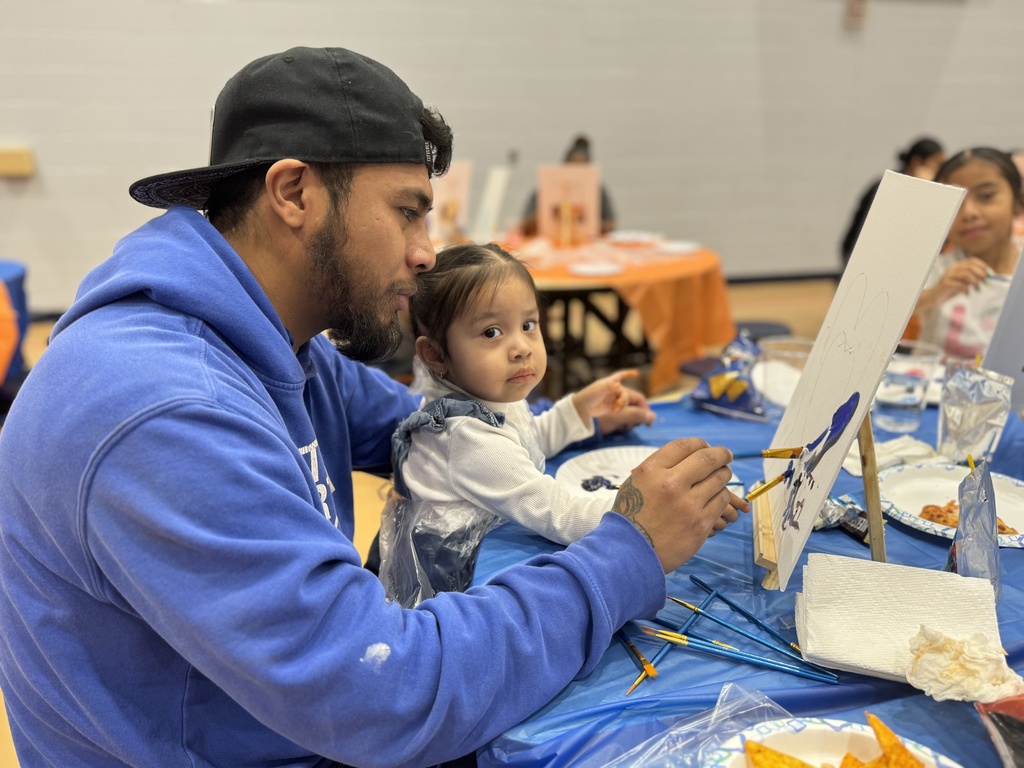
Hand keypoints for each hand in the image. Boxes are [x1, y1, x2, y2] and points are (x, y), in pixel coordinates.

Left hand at [573, 370, 652, 426]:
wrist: (582, 408)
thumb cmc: (589, 396)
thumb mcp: (599, 389)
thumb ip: (609, 386)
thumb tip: (619, 386)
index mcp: (610, 382)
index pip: (620, 375)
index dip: (628, 374)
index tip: (637, 373)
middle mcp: (613, 390)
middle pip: (625, 393)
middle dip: (625, 399)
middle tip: (620, 405)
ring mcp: (613, 398)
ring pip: (625, 401)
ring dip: (622, 405)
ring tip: (615, 409)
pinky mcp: (613, 407)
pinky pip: (622, 407)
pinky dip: (621, 409)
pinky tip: (615, 410)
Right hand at [610, 438, 749, 572]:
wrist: (630, 552)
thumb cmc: (631, 516)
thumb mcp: (636, 483)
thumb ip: (660, 468)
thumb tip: (689, 457)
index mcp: (652, 470)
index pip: (685, 445)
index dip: (701, 443)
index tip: (707, 447)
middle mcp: (670, 483)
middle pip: (707, 458)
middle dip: (721, 454)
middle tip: (725, 455)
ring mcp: (688, 504)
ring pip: (719, 479)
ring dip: (723, 475)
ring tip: (721, 477)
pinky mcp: (700, 524)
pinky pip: (722, 500)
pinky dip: (722, 496)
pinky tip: (717, 497)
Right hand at [923, 257, 989, 307]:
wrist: (933, 297)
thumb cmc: (950, 290)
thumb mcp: (963, 283)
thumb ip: (972, 279)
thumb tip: (988, 278)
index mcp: (957, 266)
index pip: (972, 261)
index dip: (983, 266)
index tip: (990, 274)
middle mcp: (952, 268)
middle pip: (970, 267)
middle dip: (981, 274)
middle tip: (986, 282)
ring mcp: (948, 275)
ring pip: (966, 274)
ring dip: (975, 282)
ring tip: (978, 289)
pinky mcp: (945, 283)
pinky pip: (959, 284)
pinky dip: (966, 289)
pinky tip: (967, 293)